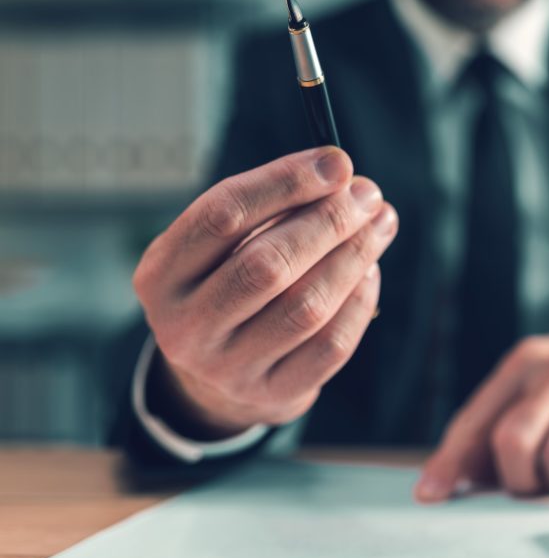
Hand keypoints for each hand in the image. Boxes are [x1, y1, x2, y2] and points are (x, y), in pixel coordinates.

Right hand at [133, 146, 397, 436]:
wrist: (216, 378)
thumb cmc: (227, 286)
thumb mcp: (222, 247)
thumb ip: (270, 209)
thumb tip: (342, 177)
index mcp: (161, 274)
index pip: (223, 215)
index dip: (286, 183)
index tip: (338, 164)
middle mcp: (186, 326)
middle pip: (268, 264)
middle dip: (329, 222)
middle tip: (368, 195)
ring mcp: (228, 368)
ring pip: (306, 307)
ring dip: (353, 258)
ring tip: (378, 226)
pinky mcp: (272, 394)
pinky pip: (331, 346)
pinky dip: (359, 302)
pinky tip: (370, 272)